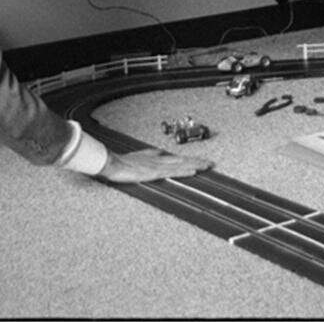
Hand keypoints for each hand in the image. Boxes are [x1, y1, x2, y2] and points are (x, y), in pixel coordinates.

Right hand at [94, 147, 212, 183]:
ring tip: (207, 166)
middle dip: (198, 161)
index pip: (178, 158)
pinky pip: (172, 172)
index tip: (201, 160)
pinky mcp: (153, 172)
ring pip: (181, 165)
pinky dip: (183, 171)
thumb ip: (150, 154)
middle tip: (211, 163)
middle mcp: (160, 160)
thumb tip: (160, 152)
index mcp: (157, 157)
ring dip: (195, 165)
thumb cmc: (122, 161)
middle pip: (183, 160)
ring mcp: (158, 166)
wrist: (112, 162)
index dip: (190, 159)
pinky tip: (192, 171)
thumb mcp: (139, 157)